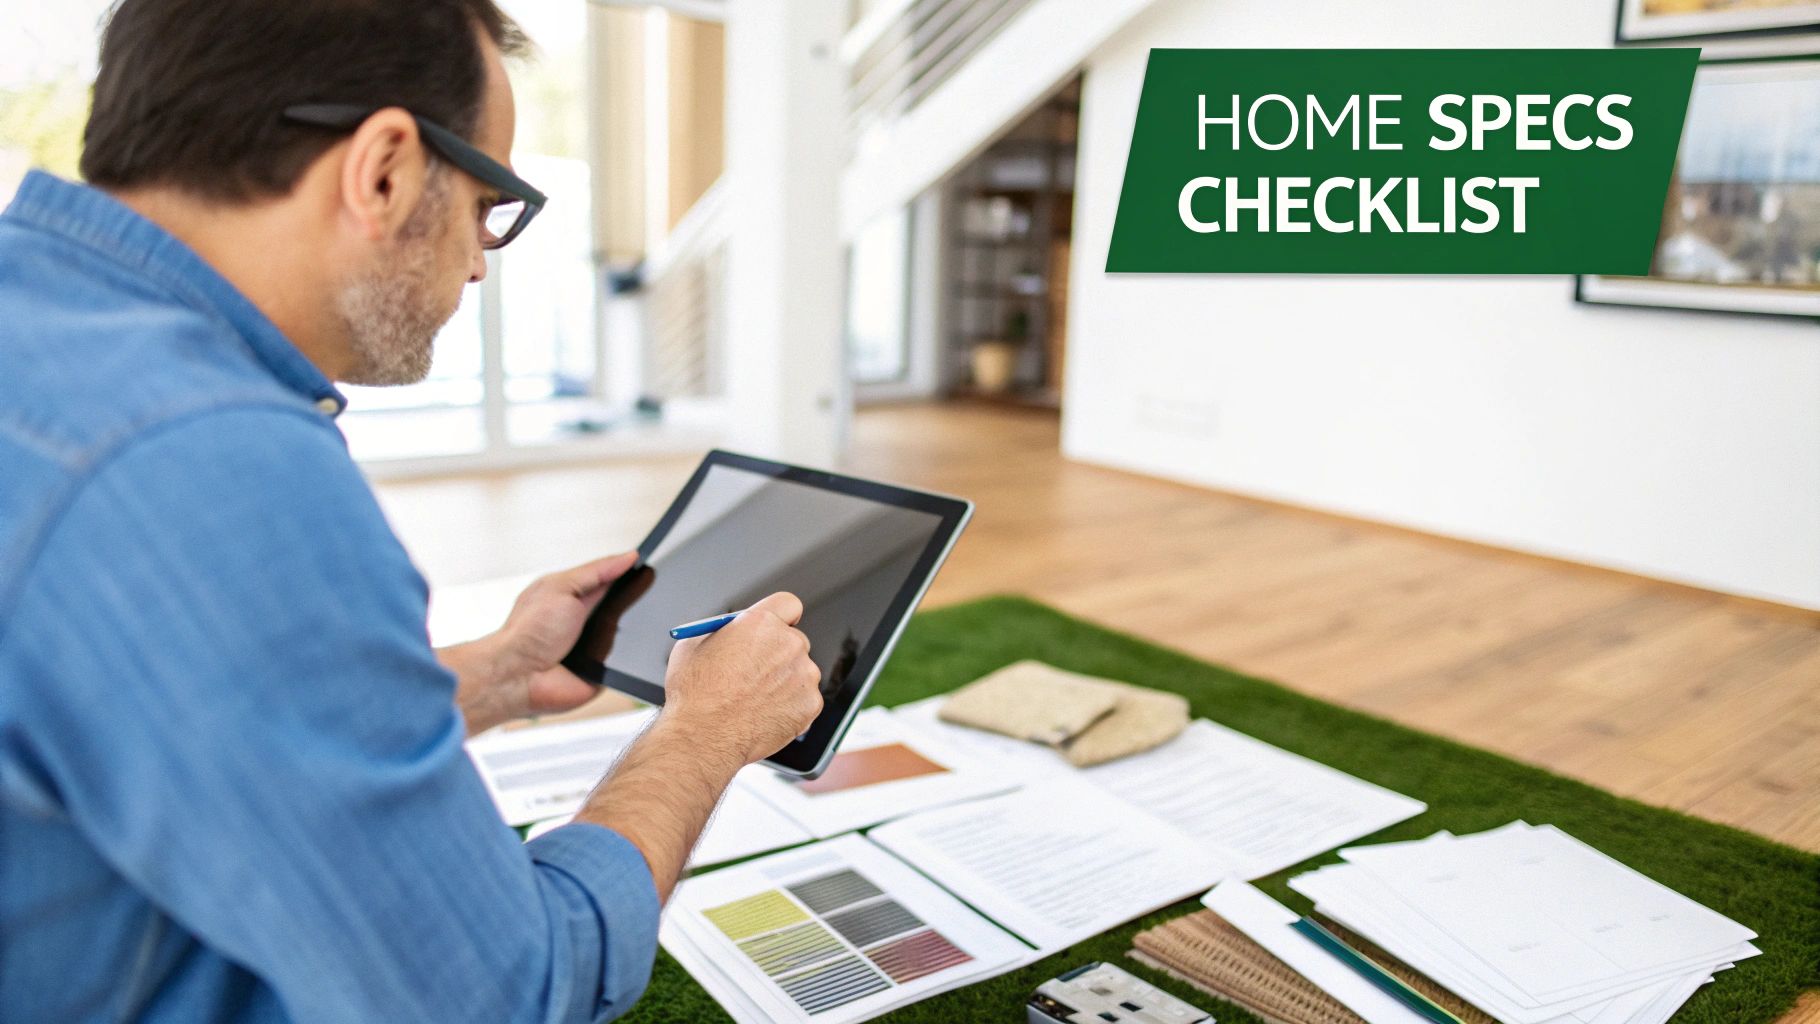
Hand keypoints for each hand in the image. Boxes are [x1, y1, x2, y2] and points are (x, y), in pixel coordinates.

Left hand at [446, 552, 639, 733]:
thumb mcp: (561, 587)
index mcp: (576, 596)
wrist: (518, 675)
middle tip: (649, 597)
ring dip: (634, 632)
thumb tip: (628, 557)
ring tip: (626, 629)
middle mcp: (587, 620)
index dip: (631, 571)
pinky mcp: (604, 671)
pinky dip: (629, 658)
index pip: (612, 579)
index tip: (654, 561)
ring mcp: (597, 646)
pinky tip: (626, 654)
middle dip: (638, 602)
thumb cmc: (528, 631)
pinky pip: (628, 662)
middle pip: (626, 606)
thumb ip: (596, 571)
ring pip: (632, 634)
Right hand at [658, 591, 822, 765]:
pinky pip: (805, 700)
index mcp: (760, 622)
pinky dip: (790, 707)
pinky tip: (764, 715)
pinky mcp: (811, 704)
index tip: (774, 628)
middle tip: (759, 671)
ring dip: (785, 682)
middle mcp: (788, 643)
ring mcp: (804, 675)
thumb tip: (733, 633)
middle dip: (779, 653)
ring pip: (800, 672)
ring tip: (754, 701)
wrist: (703, 737)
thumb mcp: (693, 646)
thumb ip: (722, 633)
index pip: (787, 604)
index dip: (780, 616)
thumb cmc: (693, 694)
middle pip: (795, 640)